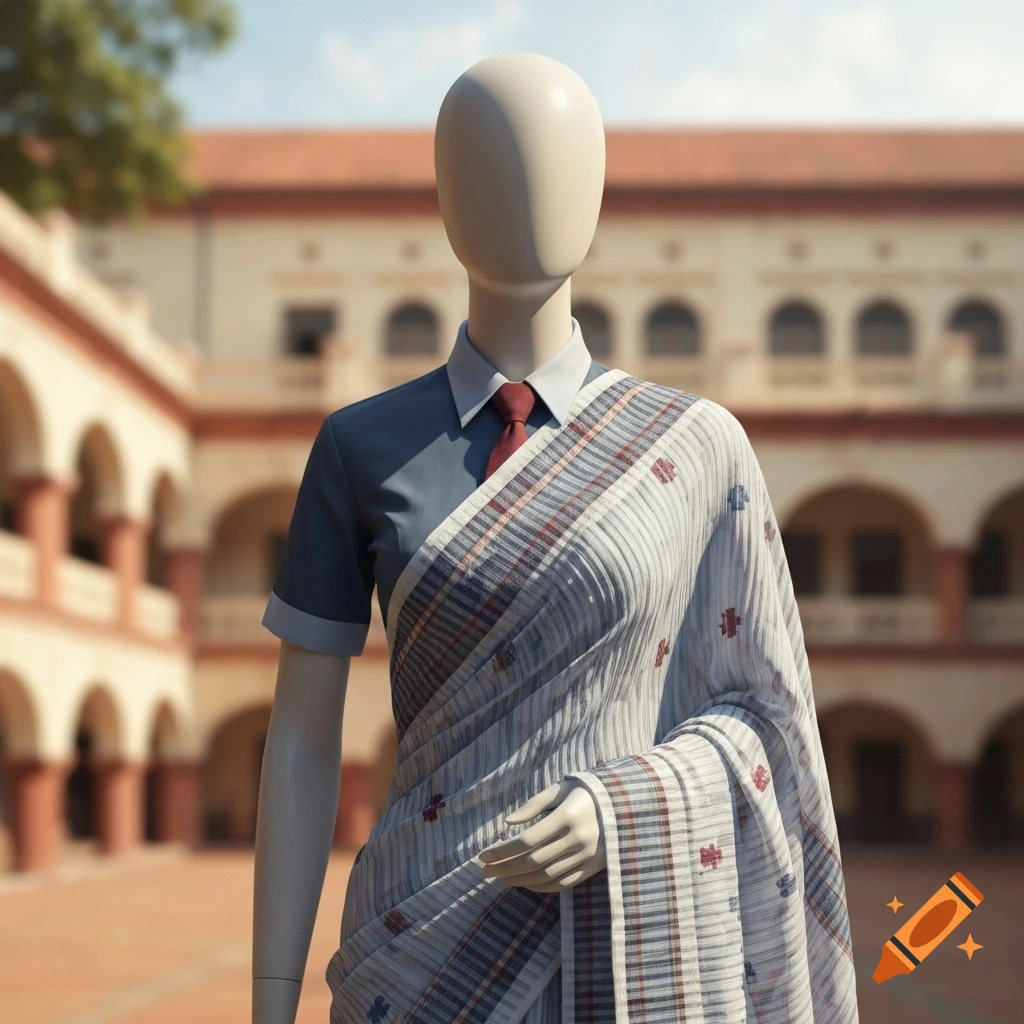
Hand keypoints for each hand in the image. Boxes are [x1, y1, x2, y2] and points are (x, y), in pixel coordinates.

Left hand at [478, 779, 605, 892]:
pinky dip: (541, 887)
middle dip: (505, 868)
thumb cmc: (584, 792)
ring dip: (519, 880)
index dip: (502, 850)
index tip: (483, 855)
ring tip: (500, 878)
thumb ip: (533, 805)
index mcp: (567, 816)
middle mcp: (578, 839)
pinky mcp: (593, 868)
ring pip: (546, 875)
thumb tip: (508, 823)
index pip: (526, 840)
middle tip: (484, 871)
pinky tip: (524, 883)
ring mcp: (587, 856)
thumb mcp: (559, 789)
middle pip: (533, 861)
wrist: (624, 802)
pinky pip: (563, 884)